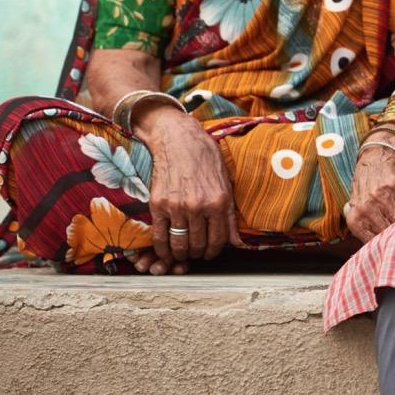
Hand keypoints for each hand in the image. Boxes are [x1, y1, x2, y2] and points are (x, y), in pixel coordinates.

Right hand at [132, 102, 240, 271]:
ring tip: (182, 254)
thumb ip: (230, 216)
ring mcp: (177, 207)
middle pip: (198, 245)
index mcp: (218, 201)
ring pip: (179, 244)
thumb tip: (237, 242)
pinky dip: (162, 249)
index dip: (214, 252)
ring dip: (181, 254)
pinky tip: (165, 252)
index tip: (210, 254)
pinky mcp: (158, 205)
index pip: (218, 240)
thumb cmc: (206, 159)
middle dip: (198, 254)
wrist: (178, 140)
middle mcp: (198, 207)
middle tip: (196, 254)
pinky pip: (159, 236)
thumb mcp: (226, 184)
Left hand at [344, 133, 394, 241]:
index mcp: (355, 218)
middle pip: (388, 234)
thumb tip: (375, 248)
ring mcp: (383, 197)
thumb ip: (364, 227)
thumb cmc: (368, 184)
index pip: (374, 243)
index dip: (387, 247)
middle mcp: (367, 208)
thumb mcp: (358, 207)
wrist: (378, 155)